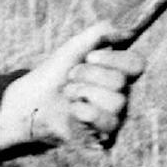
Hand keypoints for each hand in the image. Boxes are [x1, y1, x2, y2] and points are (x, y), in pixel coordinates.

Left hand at [0, 22, 146, 148]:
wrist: (30, 99)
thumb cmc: (53, 73)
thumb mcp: (75, 46)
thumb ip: (101, 32)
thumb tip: (129, 31)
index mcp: (117, 72)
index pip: (136, 64)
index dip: (113, 59)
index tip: (89, 57)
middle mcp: (120, 94)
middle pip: (120, 82)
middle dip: (89, 76)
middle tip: (71, 78)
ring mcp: (113, 115)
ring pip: (116, 102)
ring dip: (84, 92)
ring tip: (69, 94)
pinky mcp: (103, 134)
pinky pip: (107, 122)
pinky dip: (84, 111)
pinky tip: (72, 110)